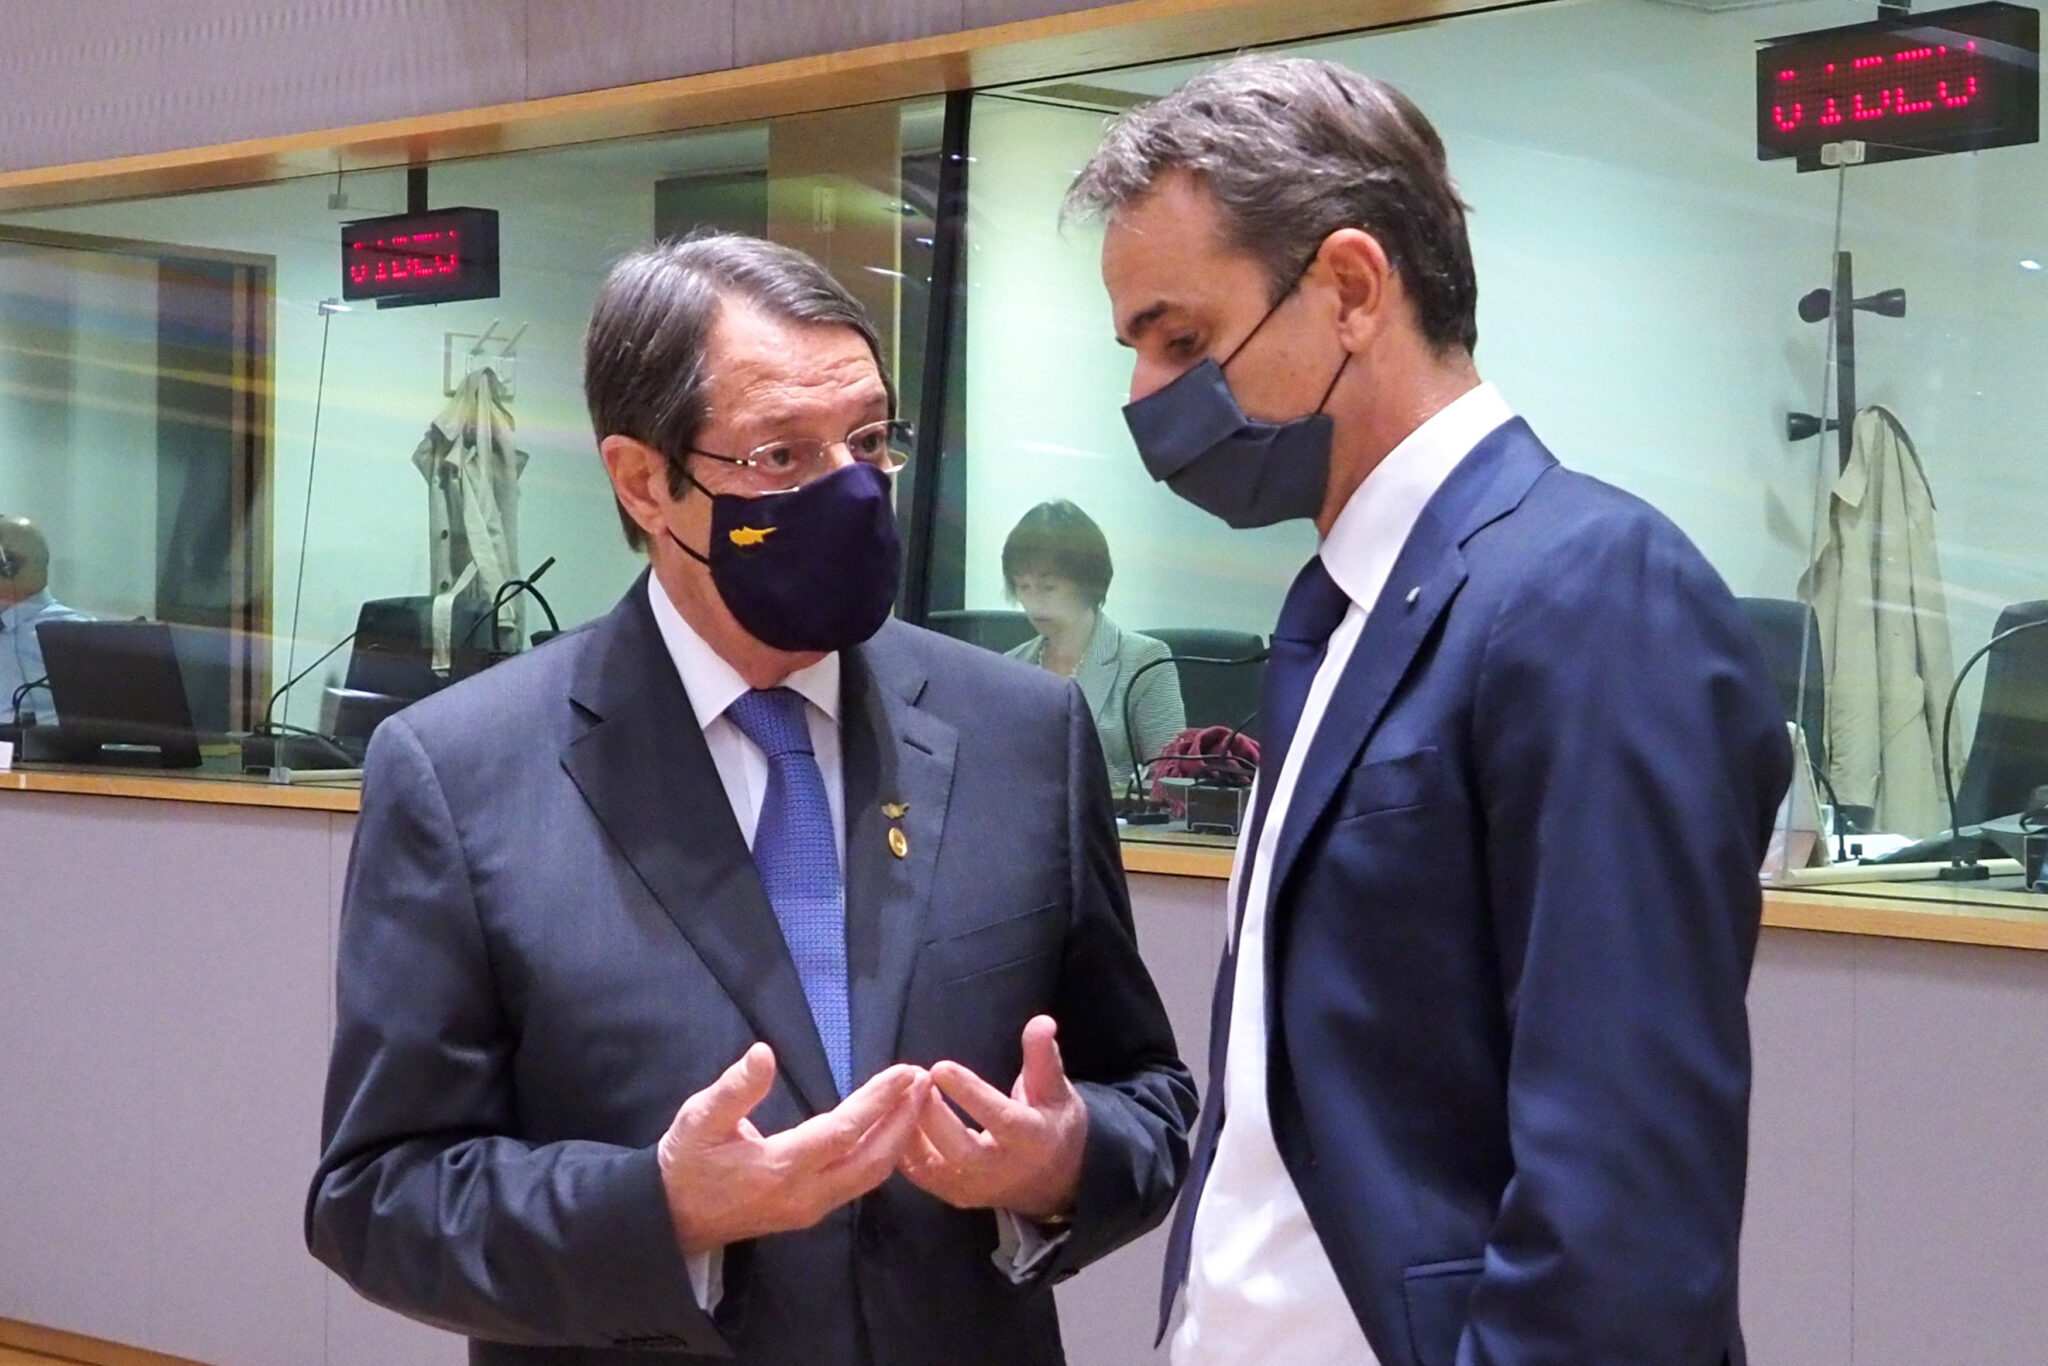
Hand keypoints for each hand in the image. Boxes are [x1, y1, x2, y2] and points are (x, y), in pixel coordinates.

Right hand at [657, 1043, 929, 1254]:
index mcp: (779, 1168)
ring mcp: (810, 1208)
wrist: (672, 1219)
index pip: (843, 1133)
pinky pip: (859, 1184)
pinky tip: (893, 1129)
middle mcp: (804, 1195)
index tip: (906, 1072)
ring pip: (870, 1177)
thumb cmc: (685, 1163)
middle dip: (903, 1120)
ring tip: (917, 1100)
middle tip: (925, 1081)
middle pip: (871, 1160)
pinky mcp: (811, 1212)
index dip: (878, 1102)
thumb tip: (764, 1053)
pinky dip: (883, 1154)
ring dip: (898, 1138)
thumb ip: (734, 1089)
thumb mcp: (698, 1119)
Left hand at [899, 1015, 1087, 1221]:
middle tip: (915, 1079)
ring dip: (912, 1130)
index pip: (999, 1118)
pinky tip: (896, 1116)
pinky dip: (904, 1147)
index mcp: (1031, 1140)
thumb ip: (1043, 1056)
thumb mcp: (1056, 1089)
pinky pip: (921, 1175)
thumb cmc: (1052, 1124)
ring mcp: (974, 1188)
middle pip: (961, 1149)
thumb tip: (1041, 1021)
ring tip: (902, 1093)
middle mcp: (1001, 1171)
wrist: (1053, 1180)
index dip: (969, 1093)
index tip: (940, 1067)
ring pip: (934, 1166)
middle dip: (932, 1115)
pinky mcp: (954, 1195)